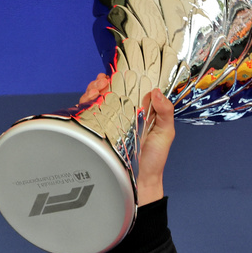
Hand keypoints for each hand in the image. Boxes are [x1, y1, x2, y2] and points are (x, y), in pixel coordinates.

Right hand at [78, 74, 174, 205]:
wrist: (141, 180)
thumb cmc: (155, 159)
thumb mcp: (166, 133)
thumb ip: (165, 112)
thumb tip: (157, 92)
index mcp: (141, 111)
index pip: (129, 88)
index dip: (122, 77)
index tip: (118, 72)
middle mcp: (124, 114)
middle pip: (109, 91)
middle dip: (102, 82)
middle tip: (102, 82)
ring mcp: (110, 123)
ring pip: (97, 100)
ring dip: (92, 90)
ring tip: (95, 89)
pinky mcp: (99, 133)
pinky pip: (89, 115)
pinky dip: (85, 104)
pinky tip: (88, 101)